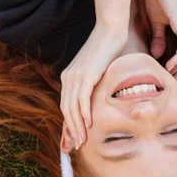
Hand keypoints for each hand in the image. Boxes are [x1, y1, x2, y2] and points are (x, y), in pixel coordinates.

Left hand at [60, 26, 126, 150]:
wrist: (111, 31)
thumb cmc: (109, 50)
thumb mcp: (98, 71)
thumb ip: (95, 85)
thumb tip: (101, 101)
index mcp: (69, 78)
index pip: (65, 106)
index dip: (69, 124)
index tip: (73, 139)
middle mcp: (69, 77)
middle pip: (66, 109)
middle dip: (71, 130)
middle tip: (77, 145)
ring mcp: (76, 75)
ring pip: (72, 107)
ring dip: (77, 126)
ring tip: (83, 140)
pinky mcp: (86, 74)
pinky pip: (82, 98)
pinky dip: (84, 113)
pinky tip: (89, 124)